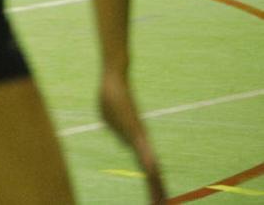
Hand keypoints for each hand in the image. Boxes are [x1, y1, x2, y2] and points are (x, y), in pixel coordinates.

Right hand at [98, 71, 166, 202]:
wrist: (114, 78)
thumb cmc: (110, 97)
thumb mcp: (111, 121)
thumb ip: (120, 134)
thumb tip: (124, 143)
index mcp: (136, 142)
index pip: (147, 168)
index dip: (152, 185)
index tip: (157, 201)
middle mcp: (142, 141)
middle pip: (153, 172)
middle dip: (157, 191)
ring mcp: (139, 136)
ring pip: (151, 165)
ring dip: (155, 184)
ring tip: (160, 200)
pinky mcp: (135, 129)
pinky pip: (142, 149)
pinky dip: (148, 163)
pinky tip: (152, 172)